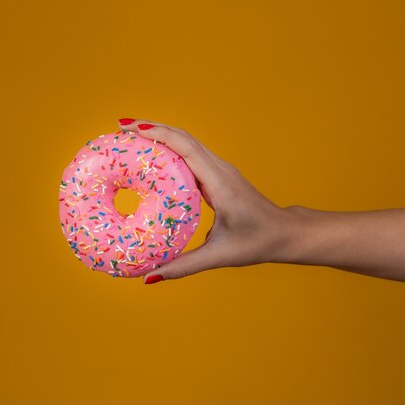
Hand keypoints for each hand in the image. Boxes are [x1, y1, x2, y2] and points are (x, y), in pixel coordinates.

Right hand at [117, 118, 293, 283]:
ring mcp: (219, 169)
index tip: (131, 128)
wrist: (284, 232)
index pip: (185, 148)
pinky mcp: (217, 174)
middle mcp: (219, 169)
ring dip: (160, 134)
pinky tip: (153, 155)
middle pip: (182, 137)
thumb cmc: (257, 242)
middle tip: (120, 128)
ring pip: (186, 141)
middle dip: (151, 128)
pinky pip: (190, 153)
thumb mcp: (219, 256)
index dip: (158, 134)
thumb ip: (183, 266)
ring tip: (130, 136)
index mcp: (219, 183)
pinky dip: (170, 147)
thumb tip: (150, 276)